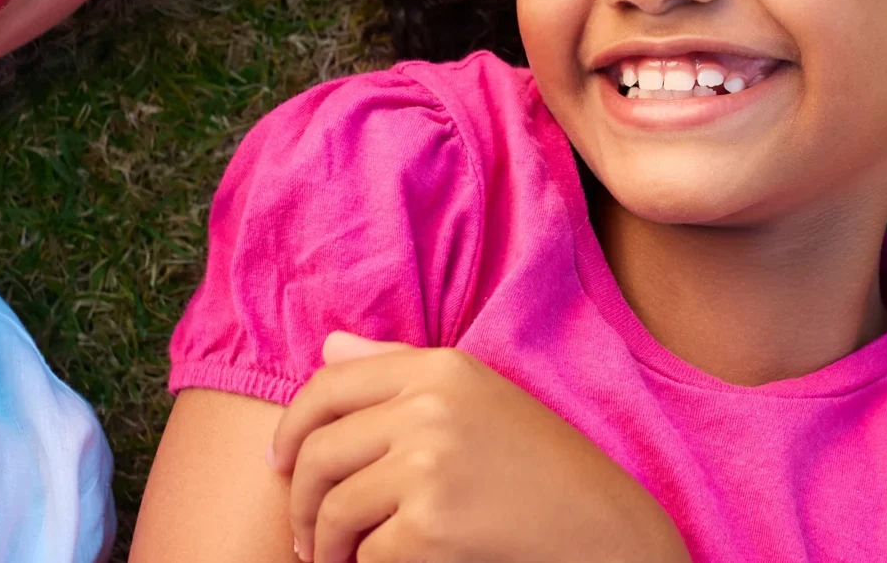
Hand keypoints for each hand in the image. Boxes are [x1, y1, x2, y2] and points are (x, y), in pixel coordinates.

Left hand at [270, 331, 690, 562]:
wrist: (606, 533)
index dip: (291, 429)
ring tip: (333, 562)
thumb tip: (327, 346)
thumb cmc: (544, 471)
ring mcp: (430, 464)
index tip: (280, 465)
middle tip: (306, 537)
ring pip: (333, 509)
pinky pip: (365, 553)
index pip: (327, 385)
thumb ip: (399, 368)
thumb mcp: (479, 400)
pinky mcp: (432, 524)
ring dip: (323, 547)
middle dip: (300, 502)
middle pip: (318, 451)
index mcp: (441, 367)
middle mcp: (430, 406)